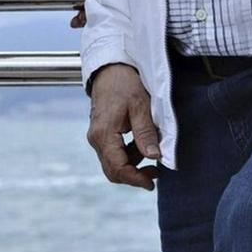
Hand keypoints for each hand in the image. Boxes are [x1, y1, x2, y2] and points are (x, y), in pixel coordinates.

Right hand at [86, 63, 160, 189]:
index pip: (117, 168)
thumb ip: (145, 133)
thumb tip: (153, 156)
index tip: (152, 182)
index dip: (135, 179)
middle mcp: (96, 139)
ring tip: (153, 154)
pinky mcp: (102, 133)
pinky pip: (113, 153)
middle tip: (155, 173)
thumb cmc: (125, 83)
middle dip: (134, 176)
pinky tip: (142, 145)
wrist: (110, 68)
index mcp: (104, 134)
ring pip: (113, 163)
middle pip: (112, 171)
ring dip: (133, 164)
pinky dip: (129, 155)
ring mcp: (97, 137)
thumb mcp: (140, 106)